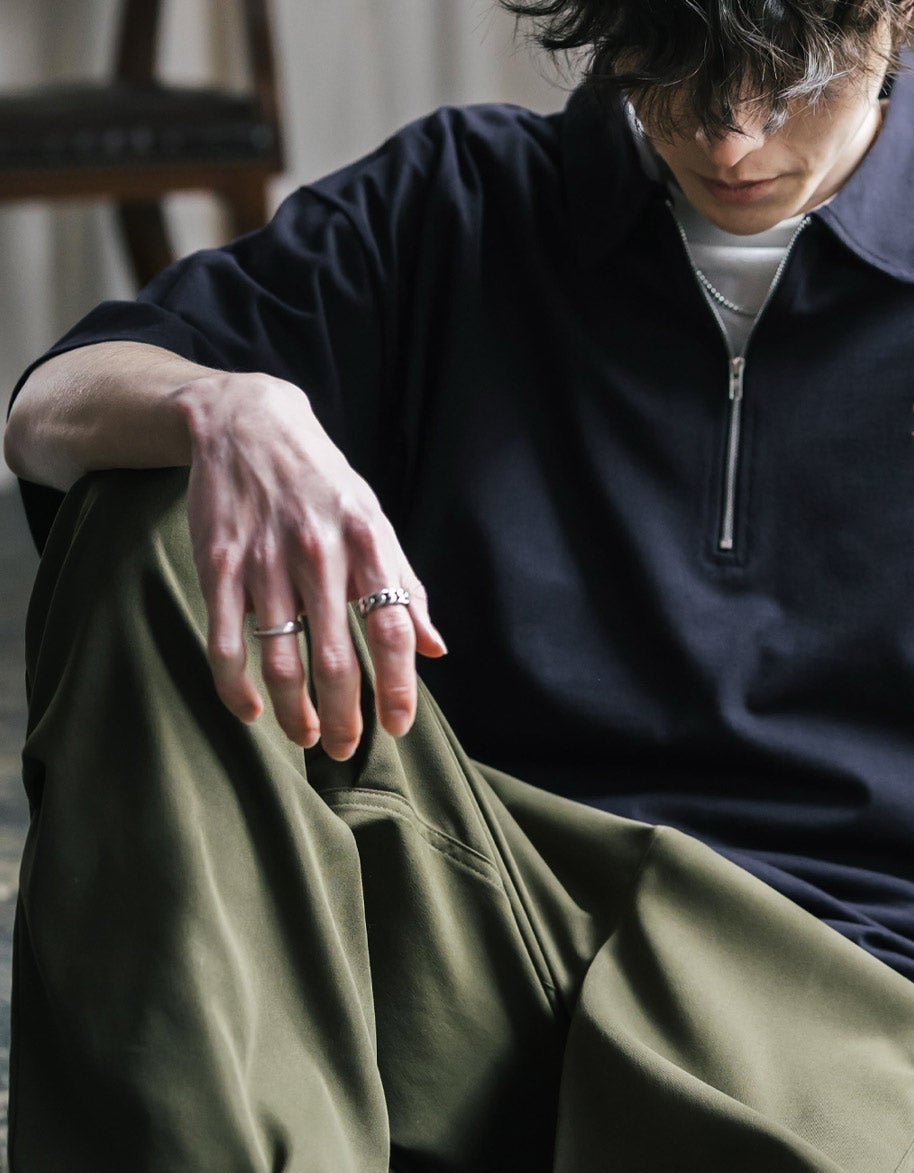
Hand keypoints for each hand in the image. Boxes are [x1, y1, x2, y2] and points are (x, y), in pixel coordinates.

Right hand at [175, 370, 446, 759]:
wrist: (246, 422)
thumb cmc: (322, 481)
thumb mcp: (374, 520)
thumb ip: (405, 586)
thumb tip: (436, 649)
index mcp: (367, 542)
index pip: (392, 630)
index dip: (399, 686)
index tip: (398, 726)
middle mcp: (319, 553)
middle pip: (337, 657)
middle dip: (345, 716)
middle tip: (346, 750)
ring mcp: (264, 560)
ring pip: (281, 657)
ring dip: (293, 711)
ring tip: (305, 738)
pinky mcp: (218, 564)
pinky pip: (226, 640)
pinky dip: (236, 686)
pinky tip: (250, 711)